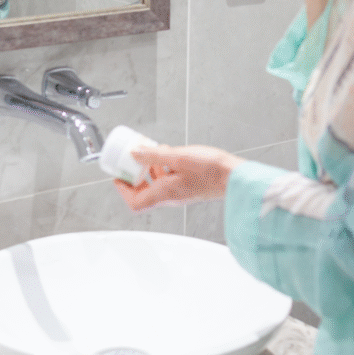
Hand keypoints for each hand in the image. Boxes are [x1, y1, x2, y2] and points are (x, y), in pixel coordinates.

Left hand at [113, 144, 244, 210]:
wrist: (235, 176)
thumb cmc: (211, 170)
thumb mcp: (178, 157)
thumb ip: (154, 156)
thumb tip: (134, 153)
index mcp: (165, 193)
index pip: (135, 202)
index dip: (122, 190)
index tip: (118, 175)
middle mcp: (171, 196)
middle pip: (144, 193)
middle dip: (134, 176)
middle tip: (129, 161)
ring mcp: (180, 191)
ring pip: (156, 184)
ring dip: (148, 169)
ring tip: (147, 151)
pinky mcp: (188, 185)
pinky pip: (169, 178)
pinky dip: (163, 167)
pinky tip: (167, 153)